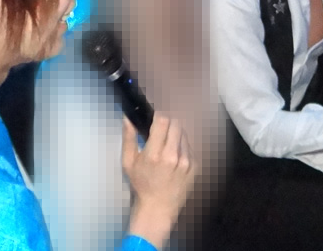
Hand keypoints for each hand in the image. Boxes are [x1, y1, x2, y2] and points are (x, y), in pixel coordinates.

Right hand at [122, 115, 195, 248]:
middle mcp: (172, 155)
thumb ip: (128, 137)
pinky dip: (182, 146)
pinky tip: (174, 155)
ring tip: (167, 144)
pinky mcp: (194, 166)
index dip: (159, 116)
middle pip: (176, 123)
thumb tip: (127, 118)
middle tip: (161, 130)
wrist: (159, 207)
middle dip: (168, 123)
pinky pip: (189, 146)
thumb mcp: (129, 162)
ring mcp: (186, 161)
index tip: (156, 119)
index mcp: (154, 154)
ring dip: (176, 133)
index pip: (163, 120)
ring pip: (184, 133)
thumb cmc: (142, 184)